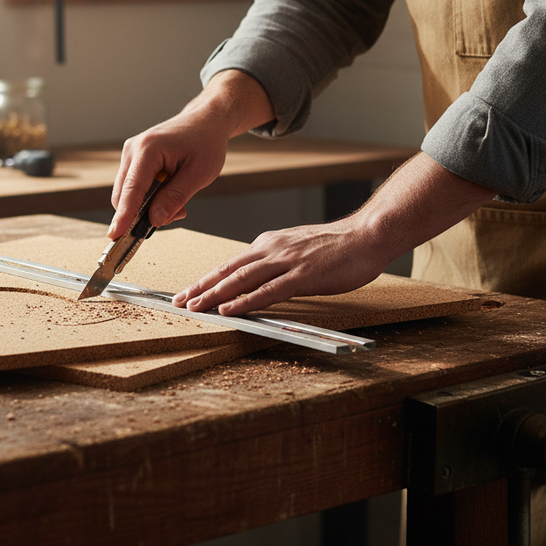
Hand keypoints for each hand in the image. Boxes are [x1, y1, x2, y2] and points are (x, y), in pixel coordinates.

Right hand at [108, 71, 275, 238]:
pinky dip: (148, 197)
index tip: (115, 235)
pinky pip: (133, 187)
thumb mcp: (199, 174)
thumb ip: (176, 198)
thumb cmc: (206, 143)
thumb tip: (155, 220)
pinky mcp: (133, 159)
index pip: (132, 189)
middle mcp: (133, 149)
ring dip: (148, 205)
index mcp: (148, 149)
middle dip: (144, 213)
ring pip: (127, 193)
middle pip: (124, 195)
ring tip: (179, 198)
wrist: (206, 121)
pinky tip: (170, 190)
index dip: (124, 215)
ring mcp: (131, 153)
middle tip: (178, 213)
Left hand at [172, 216, 387, 314]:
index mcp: (269, 243)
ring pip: (241, 280)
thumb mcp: (296, 247)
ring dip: (214, 295)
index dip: (207, 278)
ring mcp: (286, 262)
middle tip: (179, 301)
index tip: (190, 290)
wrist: (366, 235)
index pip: (230, 263)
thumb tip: (257, 276)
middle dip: (201, 287)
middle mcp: (272, 250)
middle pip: (228, 270)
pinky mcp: (302, 275)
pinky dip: (245, 301)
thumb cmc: (337, 245)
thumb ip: (276, 259)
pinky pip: (268, 291)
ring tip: (195, 307)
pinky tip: (228, 310)